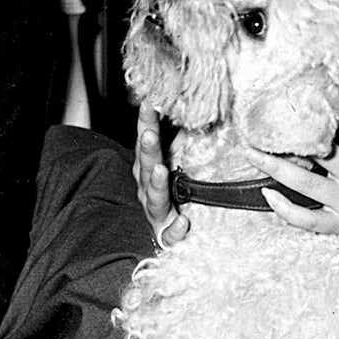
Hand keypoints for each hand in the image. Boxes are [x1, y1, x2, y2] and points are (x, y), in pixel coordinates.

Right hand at [135, 103, 188, 246]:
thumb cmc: (174, 193)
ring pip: (154, 198)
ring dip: (157, 183)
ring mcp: (155, 212)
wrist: (173, 234)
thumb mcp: (178, 161)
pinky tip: (184, 222)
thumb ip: (183, 139)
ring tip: (162, 171)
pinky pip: (169, 234)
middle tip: (150, 134)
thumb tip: (192, 109)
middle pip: (146, 167)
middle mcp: (147, 189)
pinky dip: (175, 229)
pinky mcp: (166, 235)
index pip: (146, 142)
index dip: (146, 123)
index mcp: (148, 169)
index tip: (149, 103)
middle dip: (148, 150)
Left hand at [245, 88, 338, 241]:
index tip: (328, 87)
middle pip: (319, 154)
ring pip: (305, 183)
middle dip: (288, 140)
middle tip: (260, 126)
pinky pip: (306, 218)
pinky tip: (268, 193)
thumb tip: (315, 108)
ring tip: (252, 154)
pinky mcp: (338, 224)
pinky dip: (284, 208)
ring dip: (275, 168)